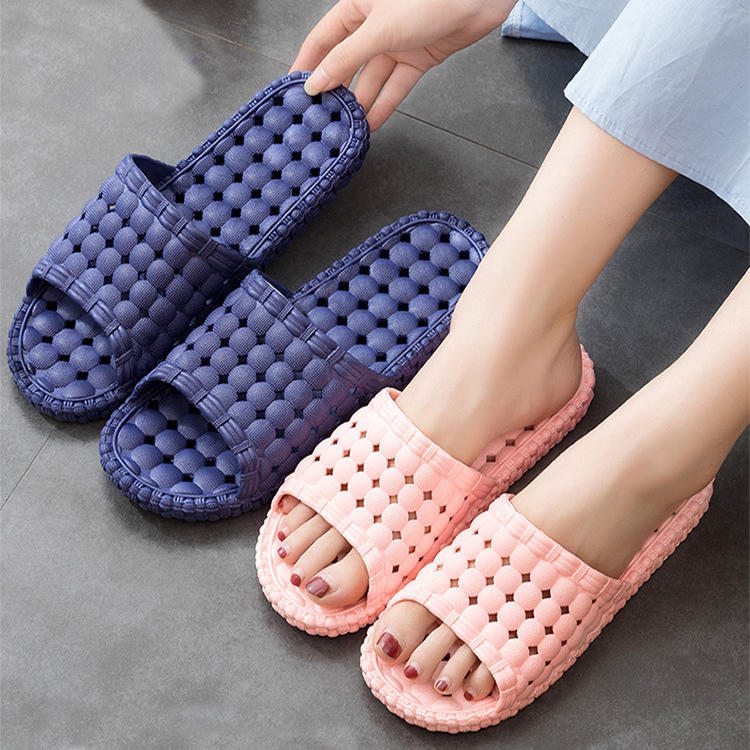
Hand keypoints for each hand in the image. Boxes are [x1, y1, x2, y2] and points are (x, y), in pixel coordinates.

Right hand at [290, 0, 514, 129]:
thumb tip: (318, 81)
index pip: (322, 40)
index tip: (294, 90)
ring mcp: (397, 42)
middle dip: (335, 90)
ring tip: (346, 127)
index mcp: (356, 6)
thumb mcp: (379, 29)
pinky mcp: (419, 57)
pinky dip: (385, 104)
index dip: (308, 64)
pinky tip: (372, 123)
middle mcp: (374, 24)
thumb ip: (346, 58)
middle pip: (347, 63)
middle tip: (321, 116)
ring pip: (372, 78)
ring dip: (360, 102)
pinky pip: (396, 85)